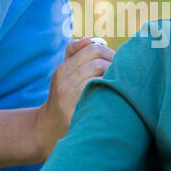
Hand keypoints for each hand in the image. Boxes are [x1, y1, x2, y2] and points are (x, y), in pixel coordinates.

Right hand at [34, 38, 113, 158]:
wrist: (47, 130)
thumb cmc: (62, 99)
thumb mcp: (63, 75)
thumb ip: (74, 55)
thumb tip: (88, 39)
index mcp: (63, 71)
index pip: (93, 49)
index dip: (110, 53)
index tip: (117, 63)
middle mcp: (64, 84)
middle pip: (98, 63)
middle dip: (115, 66)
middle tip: (124, 75)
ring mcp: (70, 101)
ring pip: (100, 79)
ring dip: (115, 81)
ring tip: (122, 86)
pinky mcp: (77, 116)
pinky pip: (99, 99)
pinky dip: (111, 95)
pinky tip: (116, 99)